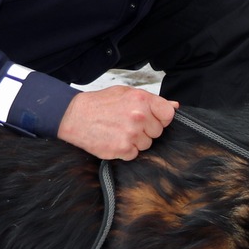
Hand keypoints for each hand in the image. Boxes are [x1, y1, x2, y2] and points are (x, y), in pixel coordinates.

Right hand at [57, 85, 178, 159]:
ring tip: (119, 131)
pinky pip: (134, 154)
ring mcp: (131, 134)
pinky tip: (114, 140)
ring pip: (147, 144)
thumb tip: (174, 106)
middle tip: (127, 124)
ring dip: (136, 141)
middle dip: (146, 130)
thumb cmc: (100, 104)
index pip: (168, 114)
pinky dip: (125, 150)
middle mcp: (139, 116)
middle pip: (158, 132)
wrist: (74, 117)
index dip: (161, 118)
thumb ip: (152, 100)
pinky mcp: (122, 149)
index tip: (151, 119)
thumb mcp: (126, 93)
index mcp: (142, 99)